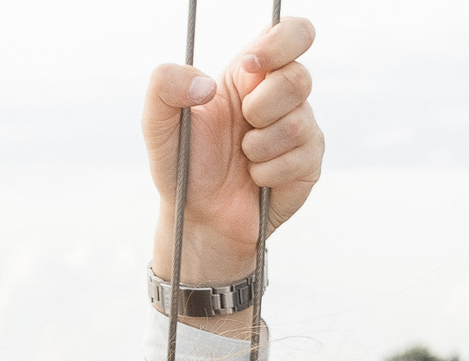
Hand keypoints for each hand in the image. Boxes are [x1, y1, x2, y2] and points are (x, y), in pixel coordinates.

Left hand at [145, 15, 323, 282]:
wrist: (199, 219)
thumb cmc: (183, 166)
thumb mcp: (158, 124)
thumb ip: (163, 86)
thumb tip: (205, 84)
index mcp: (252, 75)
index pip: (292, 33)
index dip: (281, 41)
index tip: (249, 66)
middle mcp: (282, 96)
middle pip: (298, 77)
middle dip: (260, 106)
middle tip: (241, 126)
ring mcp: (301, 129)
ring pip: (297, 122)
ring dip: (258, 146)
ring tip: (243, 157)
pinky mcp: (309, 163)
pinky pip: (298, 159)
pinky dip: (267, 172)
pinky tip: (255, 178)